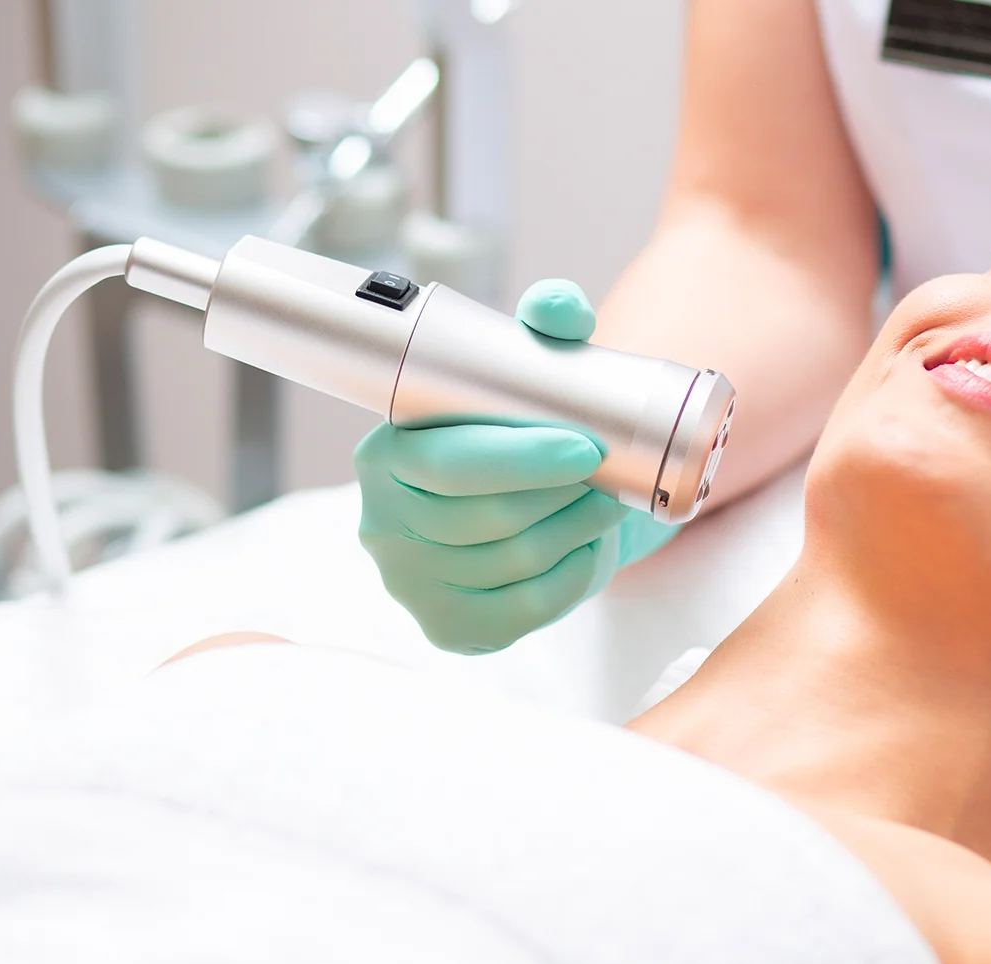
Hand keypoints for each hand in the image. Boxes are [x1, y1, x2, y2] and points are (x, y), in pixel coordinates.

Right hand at [354, 279, 678, 653]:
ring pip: (512, 563)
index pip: (451, 465)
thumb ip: (547, 325)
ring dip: (574, 533)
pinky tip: (585, 549)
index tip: (587, 448)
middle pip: (486, 520)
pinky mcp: (450, 628)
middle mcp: (381, 524)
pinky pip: (524, 609)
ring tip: (605, 505)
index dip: (525, 460)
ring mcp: (410, 584)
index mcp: (384, 455)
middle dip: (562, 499)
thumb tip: (559, 309)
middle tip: (609, 480)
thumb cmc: (523, 434)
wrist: (529, 505)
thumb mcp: (533, 373)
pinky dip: (570, 579)